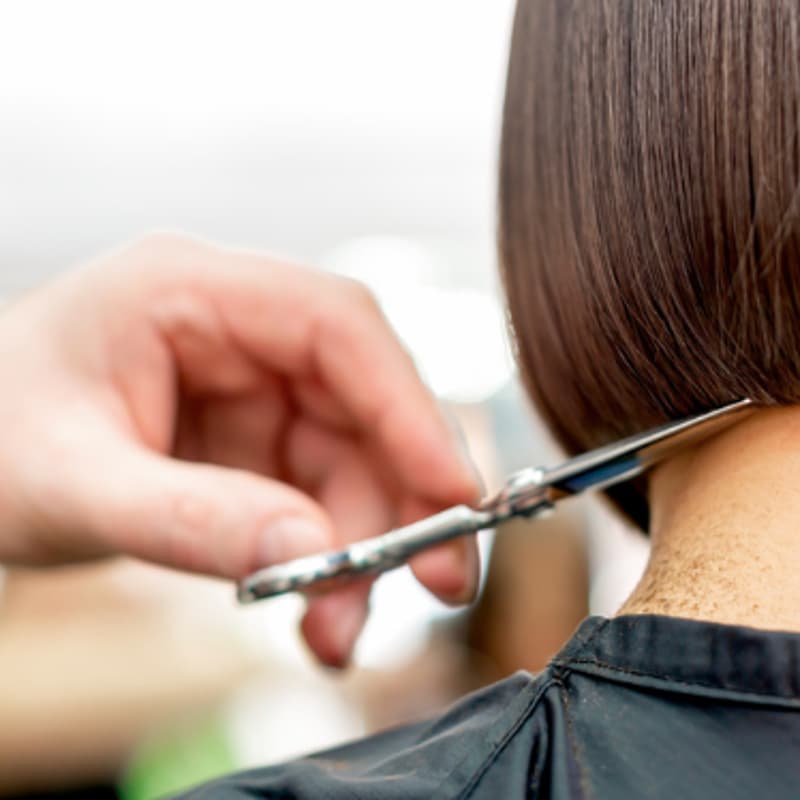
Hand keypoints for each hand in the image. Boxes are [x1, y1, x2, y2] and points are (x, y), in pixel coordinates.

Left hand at [0, 234, 479, 664]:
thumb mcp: (73, 485)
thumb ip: (192, 517)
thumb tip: (315, 547)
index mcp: (188, 290)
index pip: (335, 325)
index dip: (409, 406)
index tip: (454, 493)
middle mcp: (236, 329)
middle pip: (363, 398)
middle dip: (404, 495)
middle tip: (437, 582)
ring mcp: (249, 385)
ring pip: (352, 457)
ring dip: (366, 545)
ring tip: (339, 631)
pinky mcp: (251, 438)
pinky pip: (318, 492)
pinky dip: (331, 554)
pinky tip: (320, 613)